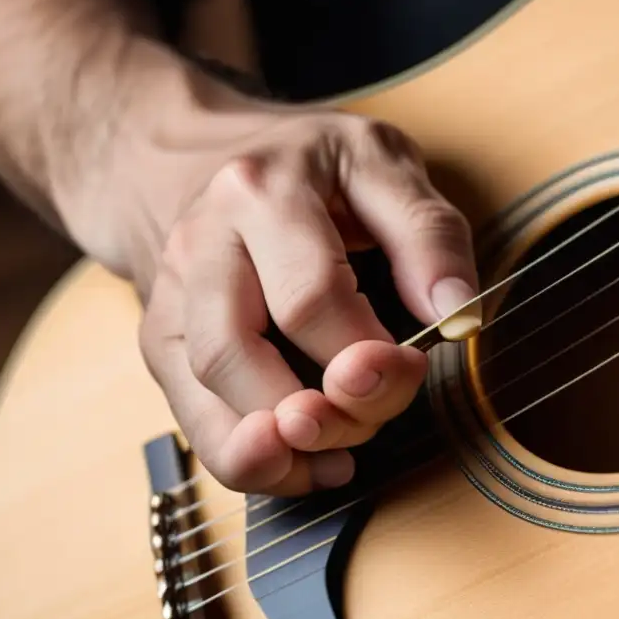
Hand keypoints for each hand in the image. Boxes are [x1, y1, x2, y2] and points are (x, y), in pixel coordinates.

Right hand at [136, 110, 477, 495]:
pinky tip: (302, 463)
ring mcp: (171, 294)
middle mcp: (199, 244)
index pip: (308, 297)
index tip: (410, 368)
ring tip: (338, 459)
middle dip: (315, 411)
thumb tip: (456, 313)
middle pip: (235, 353)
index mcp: (258, 192)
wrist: (202, 156)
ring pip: (203, 393)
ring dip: (276, 449)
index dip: (364, 355)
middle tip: (372, 417)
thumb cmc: (311, 166)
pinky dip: (248, 458)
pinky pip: (191, 417)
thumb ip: (428, 231)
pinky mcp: (162, 337)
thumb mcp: (383, 164)